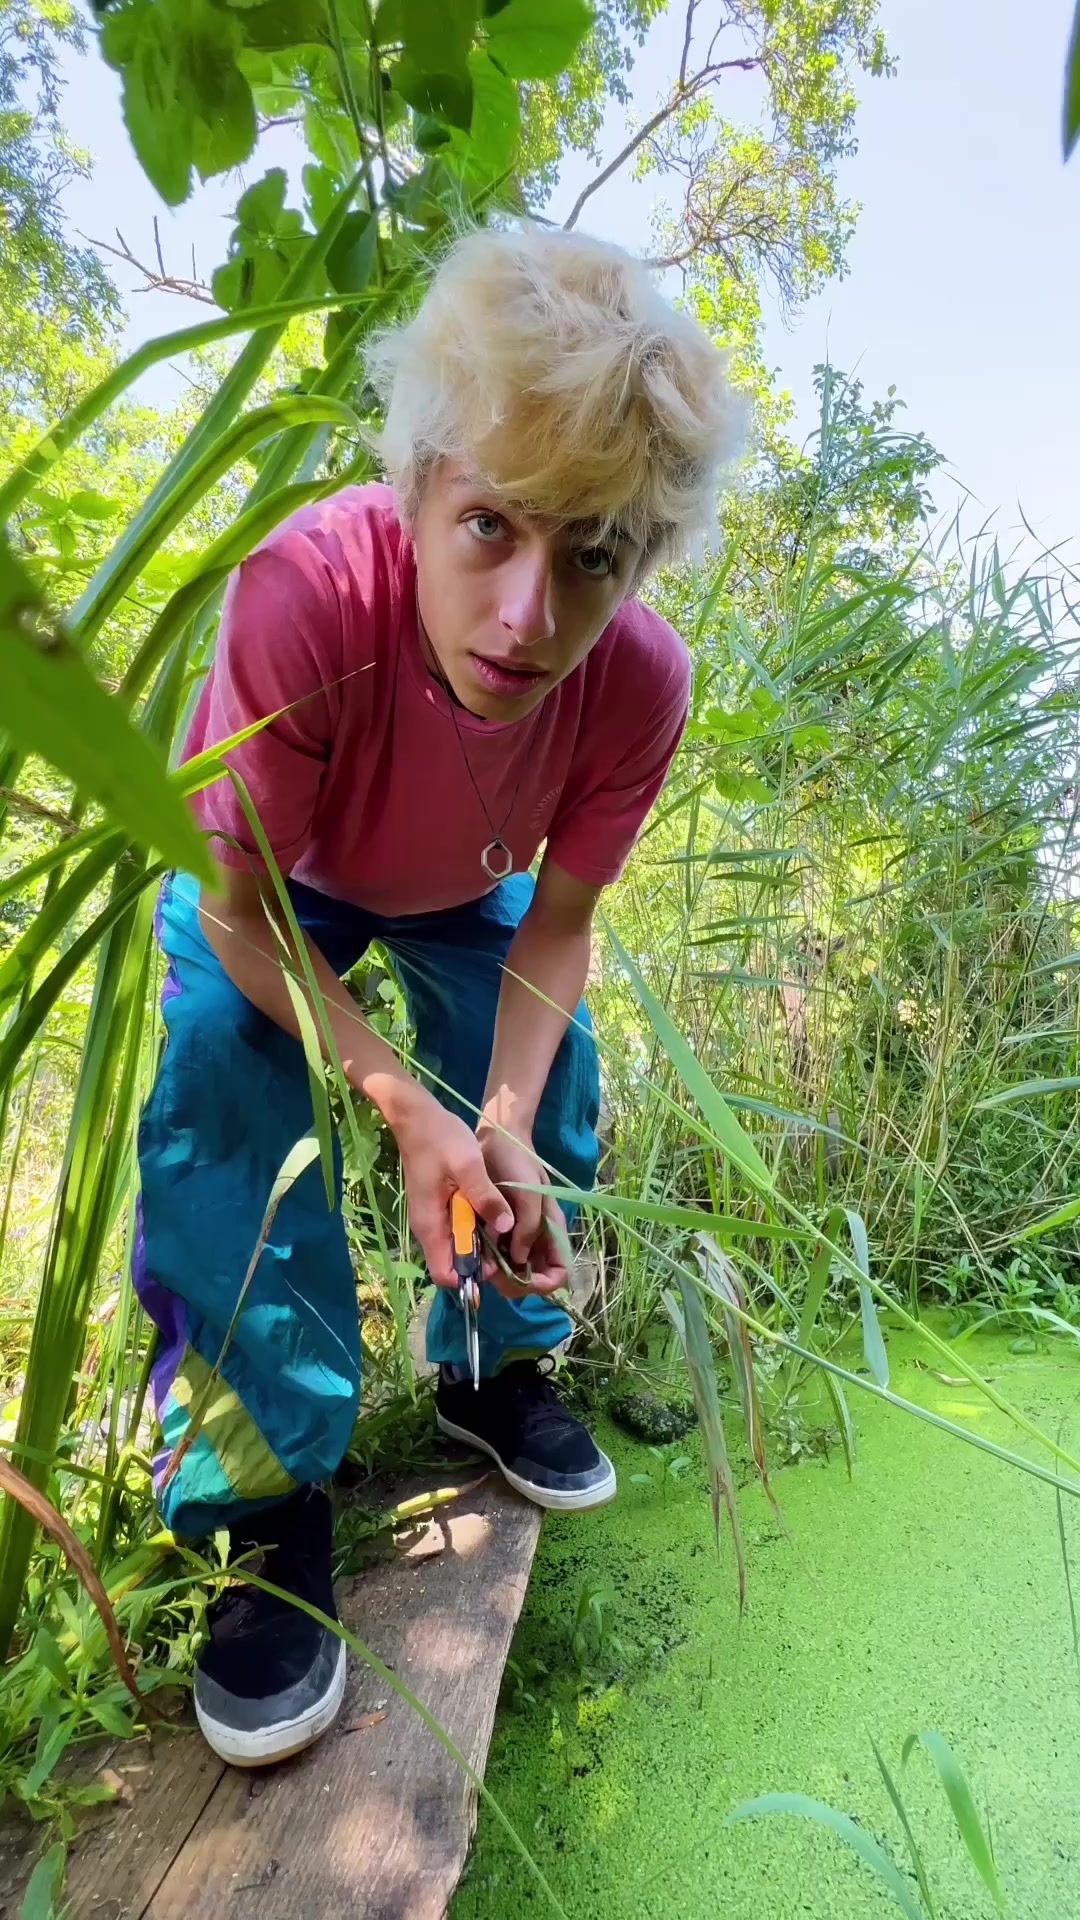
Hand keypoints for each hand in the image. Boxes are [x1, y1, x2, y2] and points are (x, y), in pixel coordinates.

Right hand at [389, 1086, 512, 1287]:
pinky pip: (457, 1230)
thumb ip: (485, 1197)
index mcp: (431, 1226)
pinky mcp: (438, 1207)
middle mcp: (429, 1229)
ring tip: (506, 1229)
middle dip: (481, 1262)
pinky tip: (494, 1213)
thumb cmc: (439, 1139)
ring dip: (480, 1244)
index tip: (497, 1262)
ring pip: (457, 1247)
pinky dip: (475, 1228)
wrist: (416, 1116)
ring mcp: (432, 1218)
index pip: (445, 1276)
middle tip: (509, 1246)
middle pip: (454, 1264)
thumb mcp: (468, 1165)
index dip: (471, 1277)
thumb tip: (507, 1227)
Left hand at [476, 1124, 569, 1298]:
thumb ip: (530, 1227)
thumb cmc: (518, 1162)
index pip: (558, 1273)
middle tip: (493, 1274)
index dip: (543, 1283)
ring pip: (513, 1271)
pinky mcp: (497, 1230)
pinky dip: (487, 1261)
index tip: (521, 1279)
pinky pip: (495, 1256)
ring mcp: (516, 1236)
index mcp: (552, 1231)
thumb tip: (518, 1259)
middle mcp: (536, 1239)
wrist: (496, 1138)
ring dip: (499, 1274)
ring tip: (482, 1264)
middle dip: (516, 1283)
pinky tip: (475, 1253)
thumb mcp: (529, 1192)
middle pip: (534, 1279)